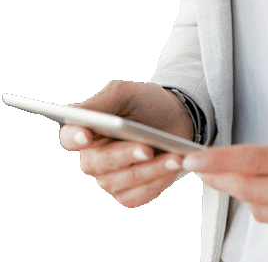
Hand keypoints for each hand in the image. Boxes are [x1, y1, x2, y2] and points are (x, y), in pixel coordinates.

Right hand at [59, 80, 193, 207]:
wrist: (177, 119)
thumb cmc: (147, 103)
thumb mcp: (127, 93)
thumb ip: (102, 101)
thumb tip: (78, 113)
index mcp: (86, 129)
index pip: (68, 137)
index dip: (74, 138)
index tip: (86, 136)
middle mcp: (92, 157)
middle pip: (95, 163)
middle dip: (123, 155)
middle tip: (147, 148)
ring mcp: (109, 178)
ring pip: (119, 182)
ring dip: (149, 170)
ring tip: (174, 157)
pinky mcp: (127, 194)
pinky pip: (136, 196)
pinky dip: (156, 182)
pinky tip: (172, 168)